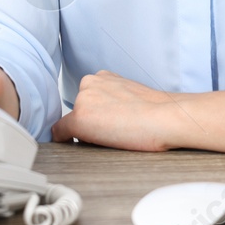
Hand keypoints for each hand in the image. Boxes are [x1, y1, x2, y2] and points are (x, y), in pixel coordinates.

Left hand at [52, 70, 182, 151]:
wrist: (165, 117)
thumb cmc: (156, 111)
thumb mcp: (131, 94)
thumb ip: (113, 99)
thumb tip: (106, 115)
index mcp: (103, 76)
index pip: (87, 100)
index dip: (95, 116)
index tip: (106, 126)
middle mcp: (89, 83)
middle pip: (78, 111)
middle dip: (88, 122)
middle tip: (111, 133)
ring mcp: (83, 100)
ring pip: (71, 123)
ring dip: (83, 133)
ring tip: (109, 139)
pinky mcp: (79, 119)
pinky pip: (60, 134)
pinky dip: (66, 143)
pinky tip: (80, 148)